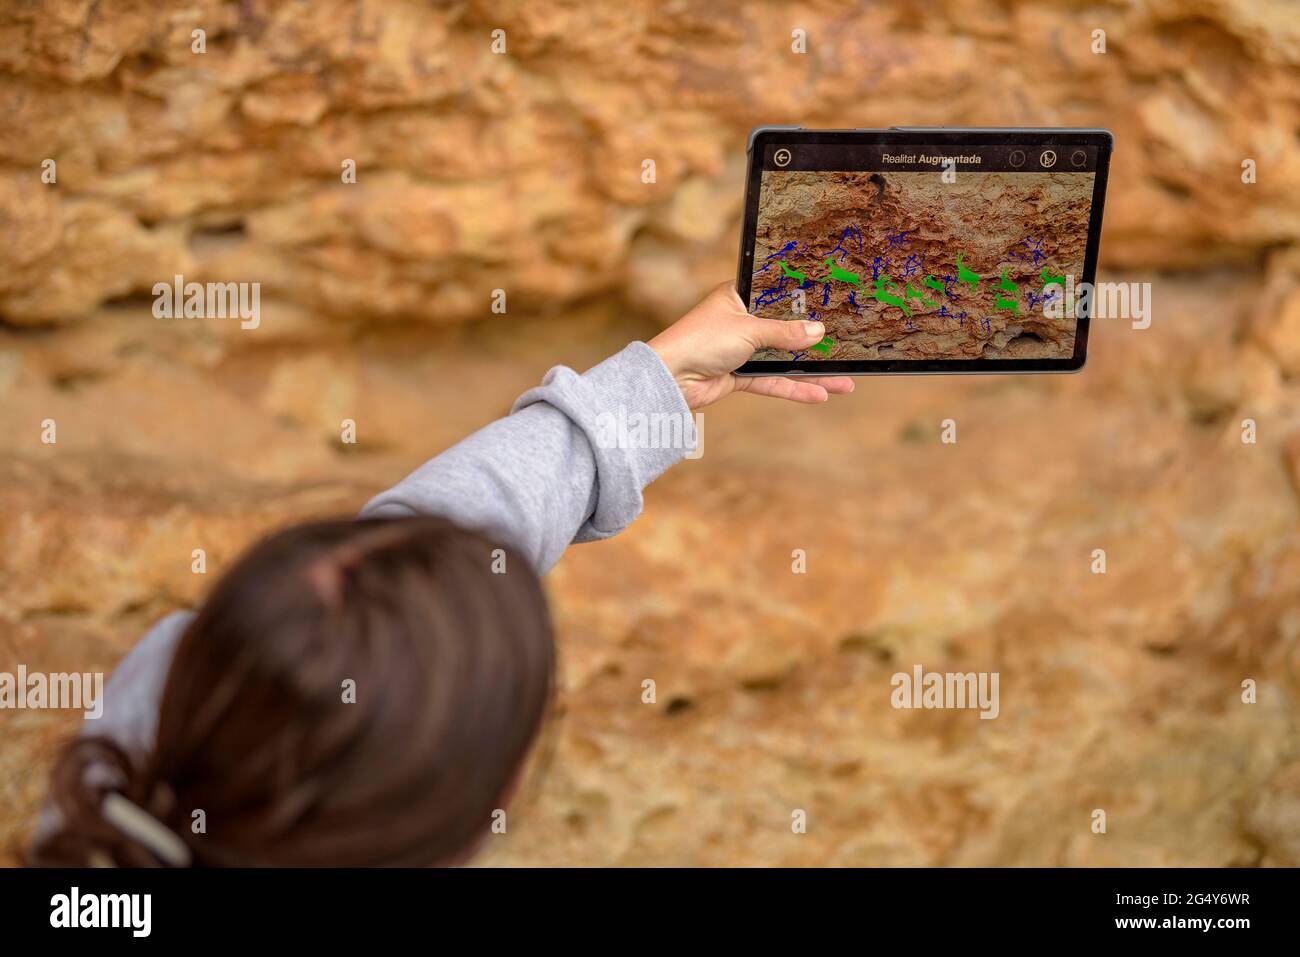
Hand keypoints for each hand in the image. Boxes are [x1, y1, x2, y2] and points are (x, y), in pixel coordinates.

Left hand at [647, 281, 855, 409]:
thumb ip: (785, 333)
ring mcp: (740, 349)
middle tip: (846, 350)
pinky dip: (793, 388)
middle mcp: (741, 321)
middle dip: (815, 344)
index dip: (803, 302)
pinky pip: (772, 381)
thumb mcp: (749, 330)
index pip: (777, 295)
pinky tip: (819, 395)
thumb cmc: (700, 340)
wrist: (668, 377)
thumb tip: (818, 333)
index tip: (832, 308)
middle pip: (785, 332)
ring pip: (783, 361)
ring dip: (811, 373)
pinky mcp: (738, 375)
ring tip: (844, 382)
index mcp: (738, 297)